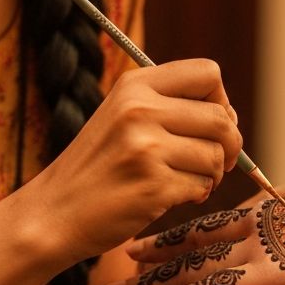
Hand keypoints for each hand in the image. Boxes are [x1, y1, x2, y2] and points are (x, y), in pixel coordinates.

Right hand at [31, 60, 242, 259]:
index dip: (221, 99)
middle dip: (231, 144)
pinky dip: (196, 194)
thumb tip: (229, 115)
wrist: (53, 212)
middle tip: (219, 161)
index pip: (208, 72)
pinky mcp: (153, 185)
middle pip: (221, 118)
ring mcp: (146, 147)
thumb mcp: (122, 115)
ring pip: (216, 155)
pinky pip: (202, 185)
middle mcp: (140, 109)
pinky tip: (173, 195)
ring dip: (213, 174)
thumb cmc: (97, 165)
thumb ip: (168, 105)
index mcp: (135, 84)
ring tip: (190, 180)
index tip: (213, 122)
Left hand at [104, 196, 284, 284]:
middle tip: (112, 269)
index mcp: (263, 209)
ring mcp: (255, 250)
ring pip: (189, 268)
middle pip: (187, 245)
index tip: (139, 246)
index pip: (205, 223)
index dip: (171, 235)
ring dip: (150, 284)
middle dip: (149, 260)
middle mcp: (250, 226)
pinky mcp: (264, 276)